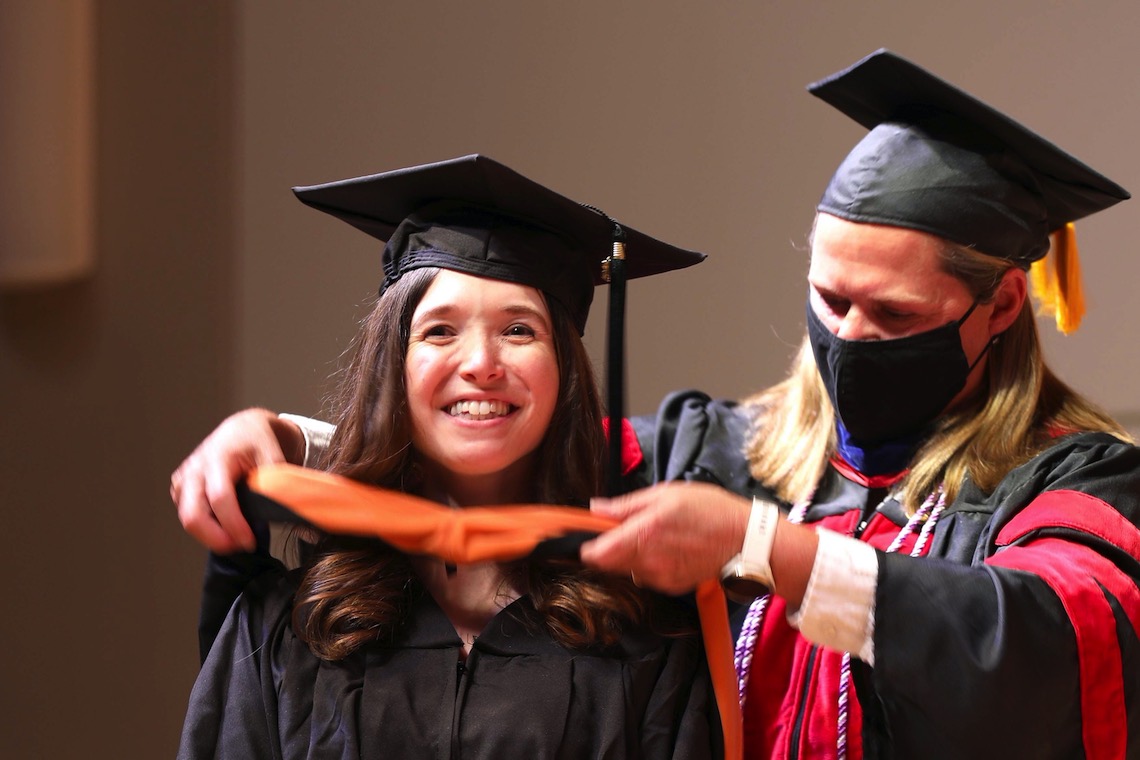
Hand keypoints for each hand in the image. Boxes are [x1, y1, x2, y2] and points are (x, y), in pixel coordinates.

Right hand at [170, 408, 303, 552]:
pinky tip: (224, 527)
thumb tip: (287, 516)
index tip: (249, 542)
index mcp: (219, 457)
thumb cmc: (258, 442)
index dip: (233, 524)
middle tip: (240, 547)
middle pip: (193, 515)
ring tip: (236, 538)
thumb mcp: (273, 457)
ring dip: (210, 536)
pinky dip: (204, 527)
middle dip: (216, 538)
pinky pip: (186, 514)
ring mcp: (184, 478)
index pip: (220, 498)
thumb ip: (275, 486)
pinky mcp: (180, 487)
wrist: (241, 428)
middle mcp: (195, 468)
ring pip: (187, 519)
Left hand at [580, 481, 750, 594]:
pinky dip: (648, 564)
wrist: (746, 542)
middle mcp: (648, 561)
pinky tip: (667, 549)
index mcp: (643, 533)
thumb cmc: (710, 510)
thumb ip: (627, 505)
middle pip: (608, 564)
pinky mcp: (671, 587)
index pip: (597, 553)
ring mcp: (660, 577)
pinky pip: (647, 576)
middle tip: (621, 529)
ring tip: (652, 537)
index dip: (585, 546)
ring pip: (627, 570)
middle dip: (607, 549)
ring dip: (628, 556)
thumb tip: (595, 508)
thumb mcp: (667, 494)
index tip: (585, 536)